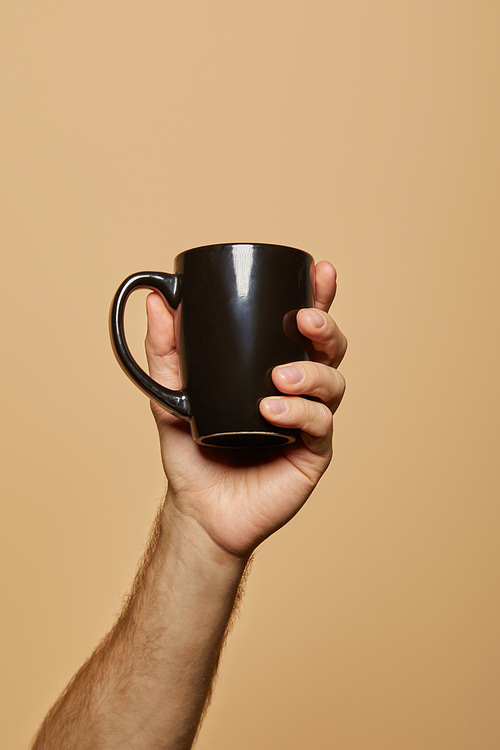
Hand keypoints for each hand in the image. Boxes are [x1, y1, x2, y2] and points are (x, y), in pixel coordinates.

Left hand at [145, 261, 346, 559]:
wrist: (199, 508)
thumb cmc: (191, 450)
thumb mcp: (171, 393)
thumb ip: (165, 349)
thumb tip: (157, 300)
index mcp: (273, 369)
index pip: (301, 328)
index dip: (318, 297)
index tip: (320, 271)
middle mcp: (299, 391)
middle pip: (330, 348)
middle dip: (325, 326)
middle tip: (305, 319)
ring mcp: (308, 421)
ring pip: (334, 383)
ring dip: (313, 373)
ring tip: (281, 377)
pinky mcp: (312, 453)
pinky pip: (320, 425)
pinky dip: (301, 412)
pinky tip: (274, 410)